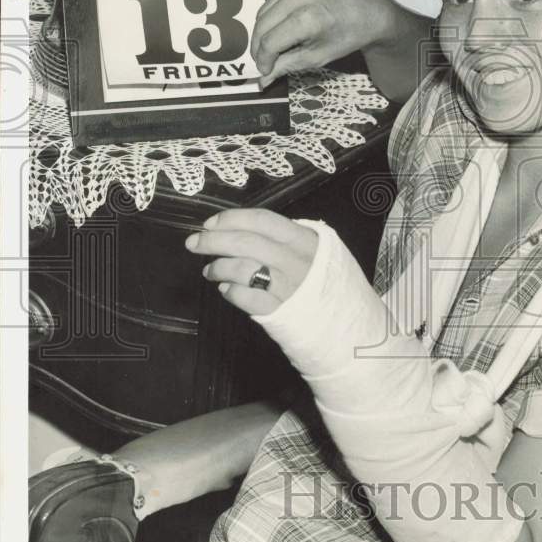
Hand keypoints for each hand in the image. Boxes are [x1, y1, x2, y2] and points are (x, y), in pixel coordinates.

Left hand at [185, 209, 318, 314]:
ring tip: (210, 271)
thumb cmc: (327, 280)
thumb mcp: (317, 249)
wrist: (347, 321)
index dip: (232, 219)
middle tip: (194, 243)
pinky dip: (230, 292)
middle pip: (246, 243)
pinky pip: (246, 298)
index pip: (263, 220)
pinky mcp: (280, 312)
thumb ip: (288, 237)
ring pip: (242, 270)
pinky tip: (225, 289)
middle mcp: (296, 262)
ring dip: (219, 268)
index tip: (210, 224)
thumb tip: (244, 229)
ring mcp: (288, 289)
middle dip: (213, 241)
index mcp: (305, 240)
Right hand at [252, 0, 402, 86]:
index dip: (263, 60)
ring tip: (272, 47)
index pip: (269, 43)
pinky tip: (280, 27)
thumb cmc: (348, 36)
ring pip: (263, 12)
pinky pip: (272, 0)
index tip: (265, 70)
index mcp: (306, 19)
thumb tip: (263, 79)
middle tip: (264, 61)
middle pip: (262, 26)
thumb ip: (287, 66)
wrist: (370, 9)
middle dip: (259, 47)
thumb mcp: (318, 57)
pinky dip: (271, 16)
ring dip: (263, 32)